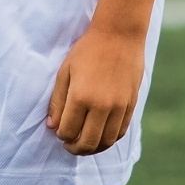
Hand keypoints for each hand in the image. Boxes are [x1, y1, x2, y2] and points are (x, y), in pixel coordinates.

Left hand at [45, 25, 145, 154]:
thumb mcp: (65, 72)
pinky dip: (109, 140)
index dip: (61, 136)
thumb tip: (52, 127)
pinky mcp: (131, 105)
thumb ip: (58, 101)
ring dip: (93, 149)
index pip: (68, 131)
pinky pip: (120, 132)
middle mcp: (101, 106)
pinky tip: (100, 136)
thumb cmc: (87, 50)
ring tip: (84, 144)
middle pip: (87, 142)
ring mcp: (119, 107)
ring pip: (106, 142)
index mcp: (81, 96)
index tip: (59, 132)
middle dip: (75, 148)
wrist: (119, 35)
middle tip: (69, 146)